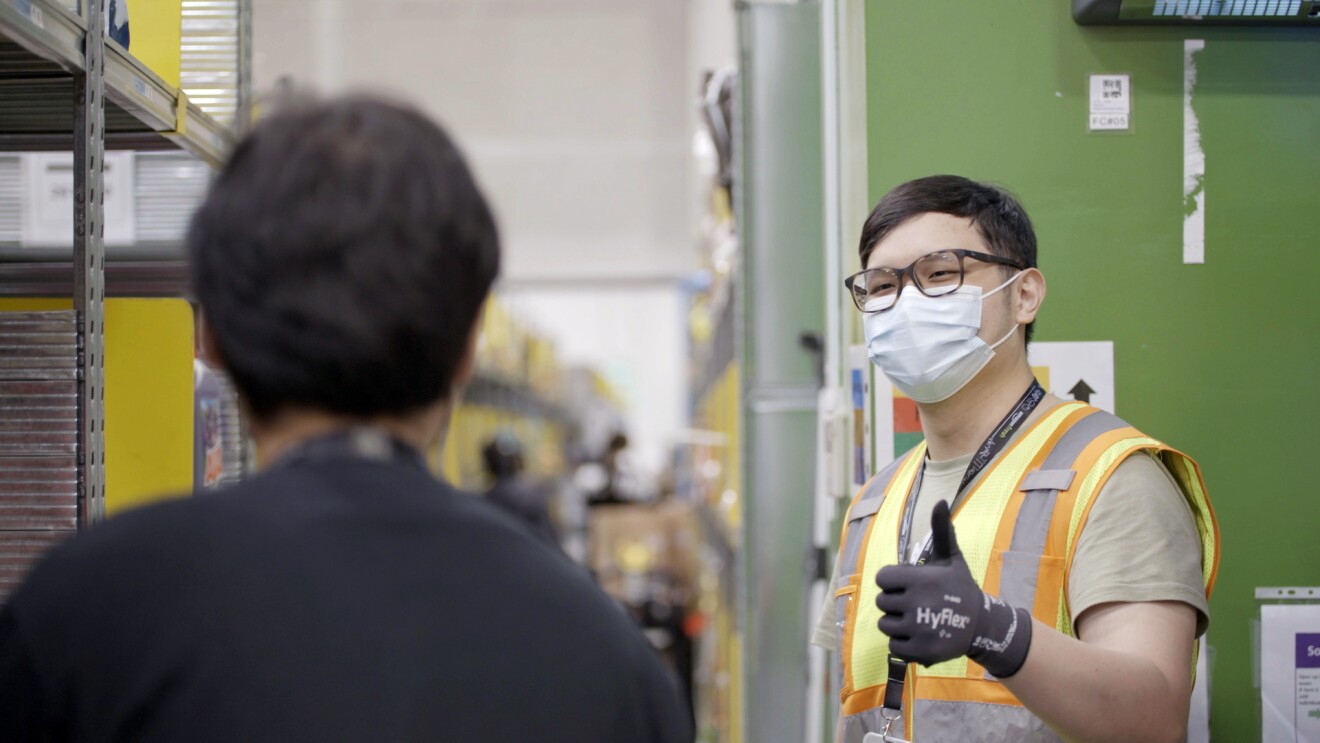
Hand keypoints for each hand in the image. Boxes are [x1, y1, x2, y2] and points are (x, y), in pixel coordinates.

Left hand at [874, 500, 1031, 677]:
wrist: (981, 626)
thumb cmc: (959, 587)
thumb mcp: (951, 559)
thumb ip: (941, 531)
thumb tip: (941, 500)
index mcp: (920, 579)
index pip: (882, 578)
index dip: (892, 580)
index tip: (908, 584)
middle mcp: (917, 604)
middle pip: (882, 602)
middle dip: (895, 602)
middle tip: (917, 604)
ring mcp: (918, 629)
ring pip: (884, 624)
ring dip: (897, 623)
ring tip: (918, 619)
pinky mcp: (920, 651)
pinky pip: (892, 646)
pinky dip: (902, 643)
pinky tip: (920, 635)